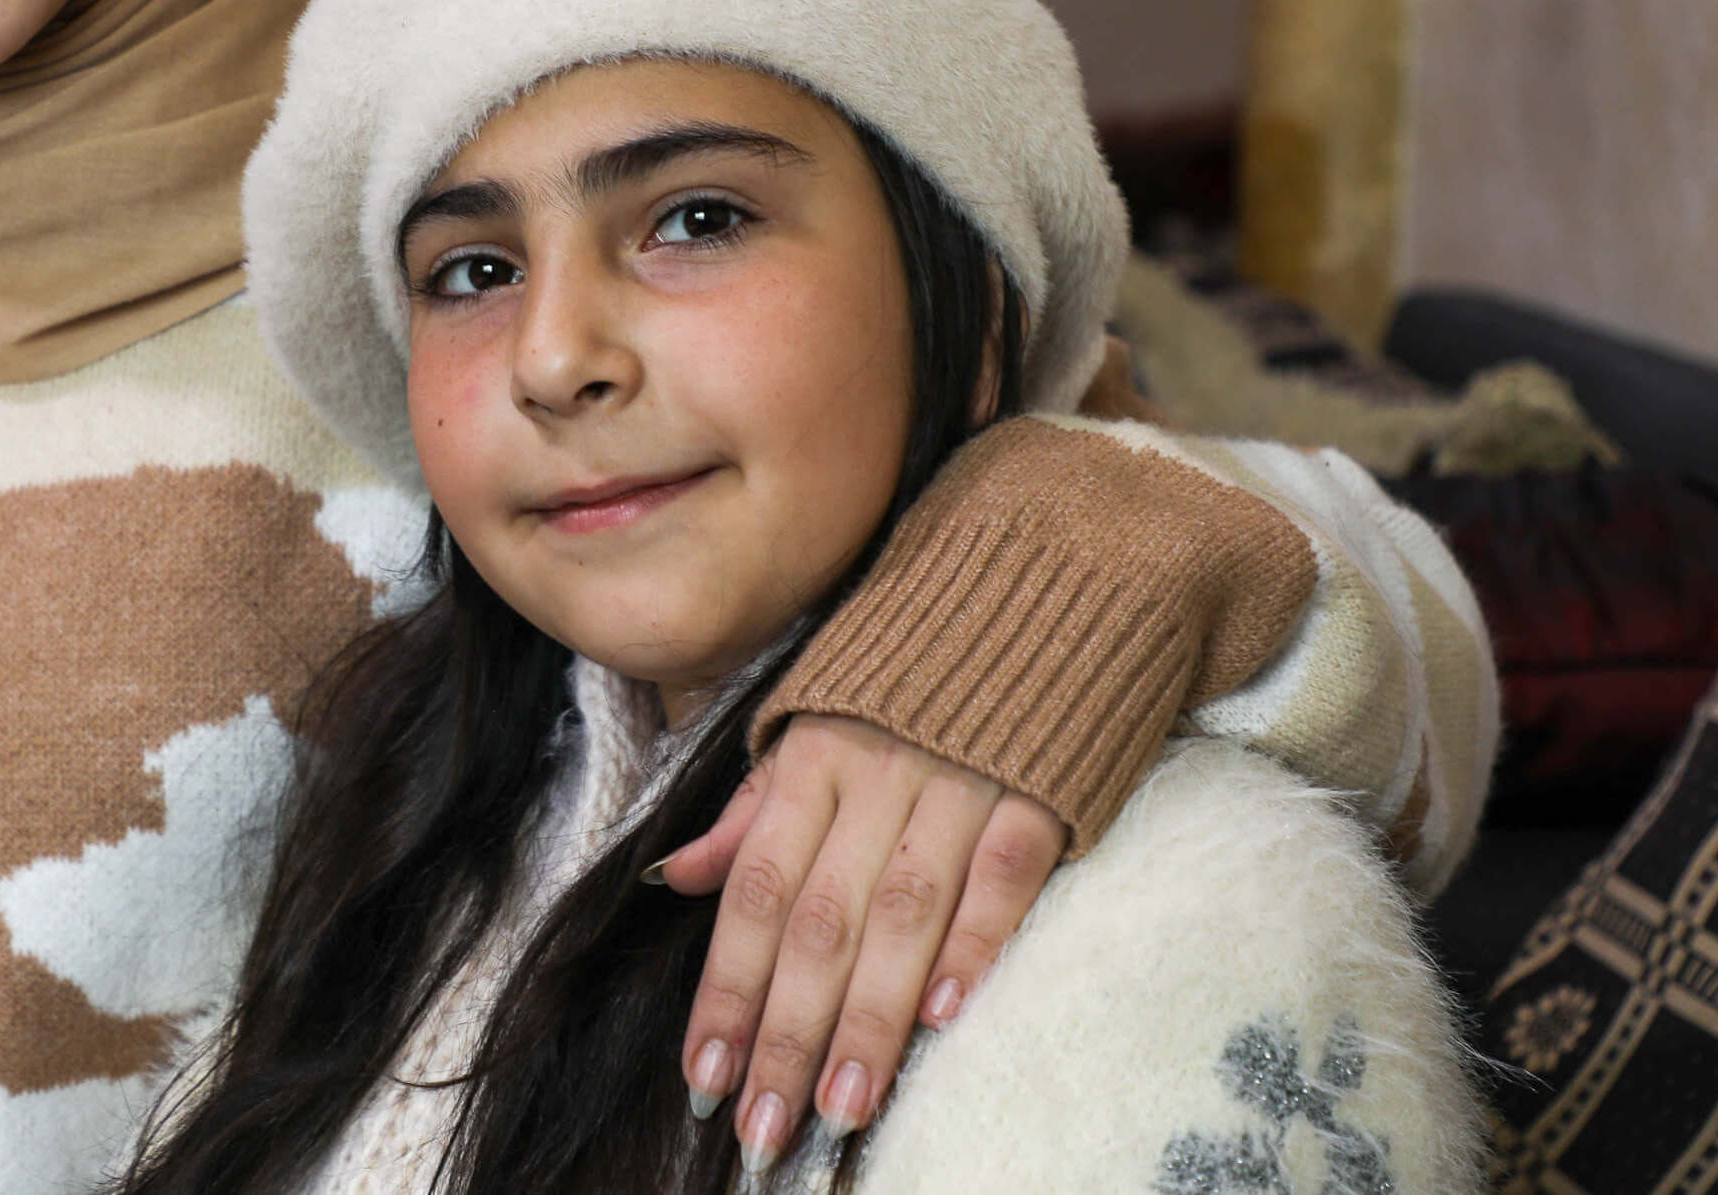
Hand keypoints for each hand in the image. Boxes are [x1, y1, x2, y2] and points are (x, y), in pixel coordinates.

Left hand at [656, 713, 1067, 1166]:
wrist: (1042, 586)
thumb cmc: (912, 676)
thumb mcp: (814, 722)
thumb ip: (751, 810)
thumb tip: (674, 880)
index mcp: (811, 759)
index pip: (755, 891)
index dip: (727, 989)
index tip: (704, 1078)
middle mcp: (875, 773)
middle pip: (818, 920)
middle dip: (786, 1033)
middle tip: (763, 1130)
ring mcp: (959, 780)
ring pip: (901, 913)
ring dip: (869, 1019)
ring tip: (841, 1107)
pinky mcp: (1040, 788)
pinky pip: (1001, 876)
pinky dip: (972, 945)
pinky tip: (943, 1018)